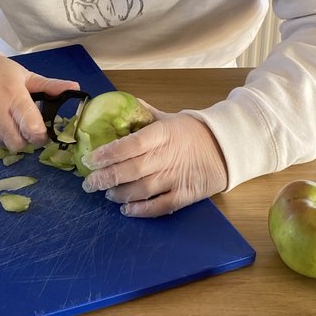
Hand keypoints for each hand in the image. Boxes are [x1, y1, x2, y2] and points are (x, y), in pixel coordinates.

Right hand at [0, 47, 79, 151]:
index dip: (39, 136)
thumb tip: (75, 88)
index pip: (34, 130)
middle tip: (14, 123)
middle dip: (20, 138)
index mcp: (14, 96)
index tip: (38, 132)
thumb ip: (48, 85)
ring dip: (0, 136)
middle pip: (17, 144)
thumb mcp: (21, 74)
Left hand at [81, 107, 227, 217]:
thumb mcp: (168, 117)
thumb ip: (142, 114)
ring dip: (121, 194)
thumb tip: (117, 105)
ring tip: (108, 194)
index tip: (88, 160)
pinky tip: (127, 209)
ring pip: (143, 189)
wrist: (227, 147)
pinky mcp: (187, 194)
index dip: (107, 153)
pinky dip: (142, 210)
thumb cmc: (193, 131)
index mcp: (162, 133)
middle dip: (106, 178)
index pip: (130, 144)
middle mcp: (168, 156)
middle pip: (132, 169)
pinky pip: (160, 206)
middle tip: (89, 184)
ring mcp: (177, 177)